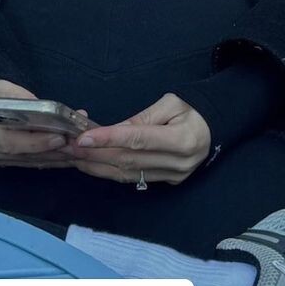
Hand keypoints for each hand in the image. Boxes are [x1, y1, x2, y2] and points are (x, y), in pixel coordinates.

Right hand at [0, 79, 86, 170]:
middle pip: (23, 155)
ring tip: (78, 148)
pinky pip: (25, 161)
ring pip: (27, 161)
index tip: (60, 137)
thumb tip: (42, 108)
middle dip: (53, 151)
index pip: (10, 142)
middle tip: (79, 145)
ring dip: (54, 156)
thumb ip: (17, 96)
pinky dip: (46, 157)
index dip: (37, 142)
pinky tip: (64, 153)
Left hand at [60, 93, 211, 185]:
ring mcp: (174, 176)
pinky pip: (134, 179)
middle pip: (129, 161)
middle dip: (96, 154)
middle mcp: (179, 163)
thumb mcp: (171, 103)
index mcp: (183, 139)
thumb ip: (142, 118)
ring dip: (98, 167)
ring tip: (73, 157)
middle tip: (69, 146)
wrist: (215, 127)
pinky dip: (110, 172)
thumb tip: (114, 130)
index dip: (109, 139)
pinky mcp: (168, 183)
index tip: (83, 137)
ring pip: (128, 174)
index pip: (139, 139)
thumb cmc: (192, 109)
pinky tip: (93, 166)